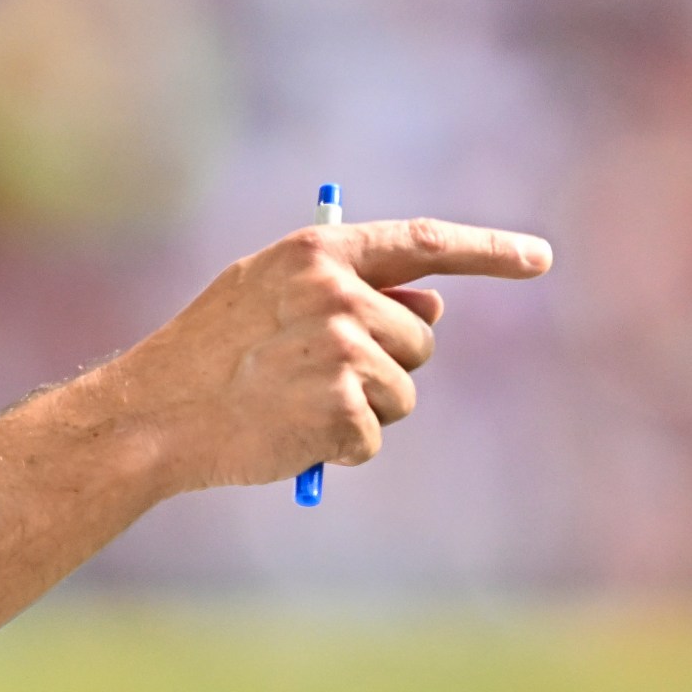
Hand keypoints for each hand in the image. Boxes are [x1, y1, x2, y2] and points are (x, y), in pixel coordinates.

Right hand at [108, 216, 551, 496]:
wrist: (153, 415)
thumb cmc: (209, 354)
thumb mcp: (269, 295)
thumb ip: (347, 288)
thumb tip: (433, 308)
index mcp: (319, 254)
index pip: (423, 243)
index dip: (488, 251)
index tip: (538, 259)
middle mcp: (337, 294)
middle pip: (419, 339)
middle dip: (386, 365)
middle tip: (310, 378)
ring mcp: (343, 351)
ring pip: (404, 391)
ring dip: (364, 411)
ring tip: (293, 406)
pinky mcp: (342, 410)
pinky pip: (374, 437)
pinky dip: (341, 448)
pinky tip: (290, 436)